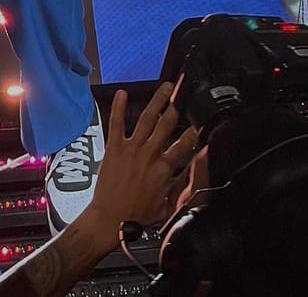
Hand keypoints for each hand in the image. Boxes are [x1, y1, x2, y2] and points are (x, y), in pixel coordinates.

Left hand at [77, 85, 197, 254]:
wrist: (109, 219)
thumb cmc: (135, 216)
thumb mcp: (165, 206)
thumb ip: (178, 187)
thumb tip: (189, 175)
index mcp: (164, 169)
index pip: (184, 146)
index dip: (193, 133)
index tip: (198, 122)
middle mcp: (149, 155)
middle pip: (166, 125)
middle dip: (176, 107)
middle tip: (182, 92)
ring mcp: (131, 148)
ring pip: (147, 118)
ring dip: (157, 101)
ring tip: (165, 87)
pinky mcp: (114, 147)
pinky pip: (117, 122)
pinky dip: (118, 107)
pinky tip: (122, 92)